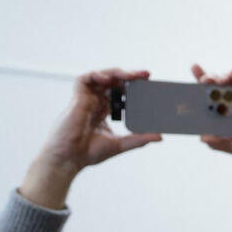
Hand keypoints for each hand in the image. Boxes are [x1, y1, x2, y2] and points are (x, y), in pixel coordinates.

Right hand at [20, 68, 160, 208]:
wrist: (70, 158)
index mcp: (104, 110)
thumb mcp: (121, 144)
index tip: (149, 86)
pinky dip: (97, 75)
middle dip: (129, 76)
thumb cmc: (89, 152)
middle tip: (146, 75)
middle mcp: (95, 102)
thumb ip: (139, 139)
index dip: (133, 87)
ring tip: (133, 75)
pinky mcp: (77, 98)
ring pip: (101, 77)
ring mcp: (86, 99)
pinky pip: (85, 79)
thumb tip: (160, 137)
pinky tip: (109, 79)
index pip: (120, 93)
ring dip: (117, 73)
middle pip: (113, 82)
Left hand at [190, 64, 231, 187]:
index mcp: (218, 116)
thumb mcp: (229, 147)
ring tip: (217, 79)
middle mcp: (227, 106)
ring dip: (221, 79)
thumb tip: (202, 138)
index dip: (195, 88)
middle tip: (204, 80)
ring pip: (228, 85)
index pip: (204, 99)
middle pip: (214, 88)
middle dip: (207, 80)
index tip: (186, 83)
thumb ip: (216, 143)